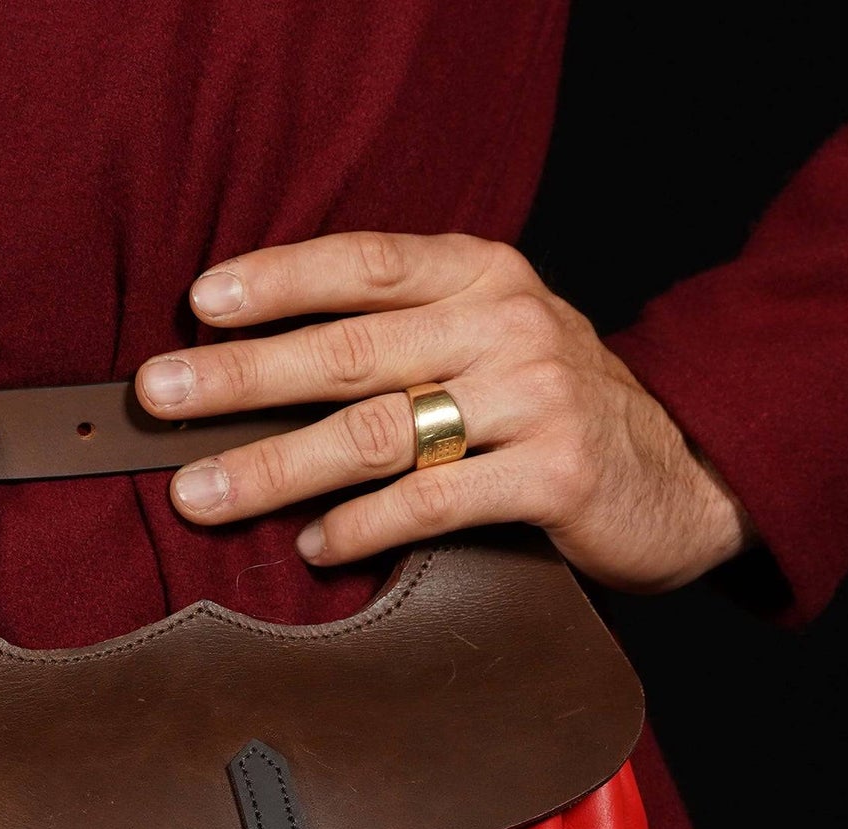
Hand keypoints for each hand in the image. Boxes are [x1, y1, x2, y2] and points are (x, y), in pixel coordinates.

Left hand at [135, 232, 753, 591]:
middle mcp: (507, 324)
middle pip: (350, 350)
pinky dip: (363, 527)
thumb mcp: (493, 340)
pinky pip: (432, 503)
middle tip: (161, 397)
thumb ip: (405, 337)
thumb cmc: (555, 411)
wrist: (686, 473)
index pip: (365, 265)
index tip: (199, 303)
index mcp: (483, 277)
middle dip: (242, 377)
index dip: (278, 279)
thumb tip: (258, 366)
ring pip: (377, 432)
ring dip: (275, 466)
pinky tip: (314, 545)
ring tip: (201, 493)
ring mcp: (534, 398)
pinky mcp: (554, 475)